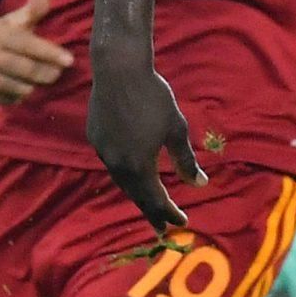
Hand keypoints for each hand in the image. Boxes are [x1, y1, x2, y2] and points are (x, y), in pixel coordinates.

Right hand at [0, 0, 73, 104]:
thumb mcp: (13, 21)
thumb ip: (33, 8)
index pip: (27, 45)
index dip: (50, 53)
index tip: (69, 60)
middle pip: (26, 70)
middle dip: (47, 73)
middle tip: (57, 74)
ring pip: (19, 89)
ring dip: (32, 86)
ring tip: (37, 80)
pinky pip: (8, 101)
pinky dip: (17, 96)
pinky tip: (18, 88)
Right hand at [87, 53, 203, 230]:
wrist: (119, 68)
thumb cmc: (153, 96)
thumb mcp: (176, 128)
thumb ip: (186, 159)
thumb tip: (199, 184)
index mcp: (139, 165)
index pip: (156, 199)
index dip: (169, 213)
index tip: (182, 222)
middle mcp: (117, 164)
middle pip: (136, 195)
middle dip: (152, 211)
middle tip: (162, 227)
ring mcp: (103, 151)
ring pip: (122, 180)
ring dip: (137, 193)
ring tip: (148, 202)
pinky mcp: (96, 136)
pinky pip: (112, 162)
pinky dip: (125, 173)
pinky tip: (131, 171)